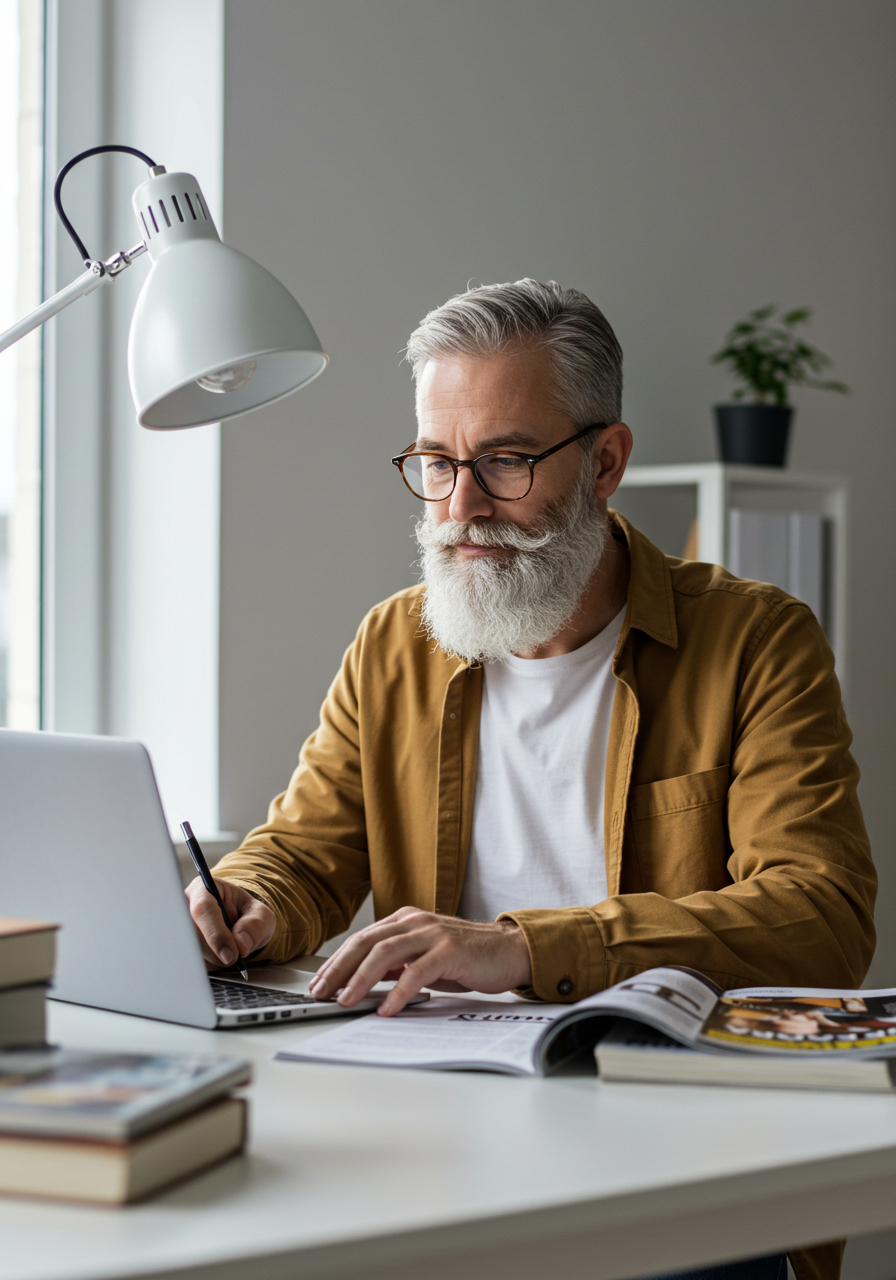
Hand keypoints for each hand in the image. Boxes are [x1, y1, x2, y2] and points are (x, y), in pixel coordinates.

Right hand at [185, 876, 275, 969]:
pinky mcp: (177, 946)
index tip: (231, 954)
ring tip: (228, 950)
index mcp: (202, 889)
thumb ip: (255, 924)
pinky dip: (207, 966)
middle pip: (191, 934)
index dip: (216, 933)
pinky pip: (187, 963)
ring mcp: (177, 927)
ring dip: (212, 960)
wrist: (237, 923)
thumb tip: (242, 944)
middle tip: (234, 956)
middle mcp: (183, 906)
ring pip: (189, 951)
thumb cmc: (245, 913)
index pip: (203, 908)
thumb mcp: (260, 914)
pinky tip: (217, 957)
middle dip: (216, 951)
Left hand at [308, 908, 531, 1015]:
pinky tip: (386, 1008)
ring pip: (385, 953)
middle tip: (321, 992)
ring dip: (360, 979)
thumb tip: (362, 982)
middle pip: (366, 943)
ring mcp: (432, 934)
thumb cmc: (466, 957)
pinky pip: (416, 971)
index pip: (362, 939)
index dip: (337, 960)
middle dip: (339, 969)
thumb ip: (397, 964)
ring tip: (346, 1001)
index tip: (319, 982)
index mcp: (406, 920)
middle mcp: (415, 922)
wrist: (509, 951)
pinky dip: (398, 992)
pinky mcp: (449, 951)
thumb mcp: (424, 958)